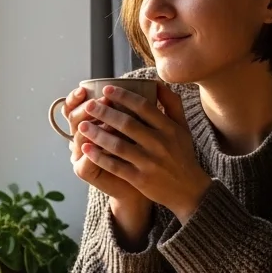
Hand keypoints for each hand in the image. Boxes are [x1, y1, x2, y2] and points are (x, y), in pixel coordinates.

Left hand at [78, 83, 211, 223]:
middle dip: (105, 113)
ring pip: (118, 145)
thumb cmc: (182, 155)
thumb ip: (172, 104)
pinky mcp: (140, 179)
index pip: (143, 107)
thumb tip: (157, 82)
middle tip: (89, 105)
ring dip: (98, 134)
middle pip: (127, 124)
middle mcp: (160, 144)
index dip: (123, 96)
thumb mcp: (183, 127)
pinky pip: (115, 166)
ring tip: (82, 126)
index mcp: (169, 128)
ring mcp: (149, 162)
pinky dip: (99, 157)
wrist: (188, 190)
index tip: (106, 89)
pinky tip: (86, 149)